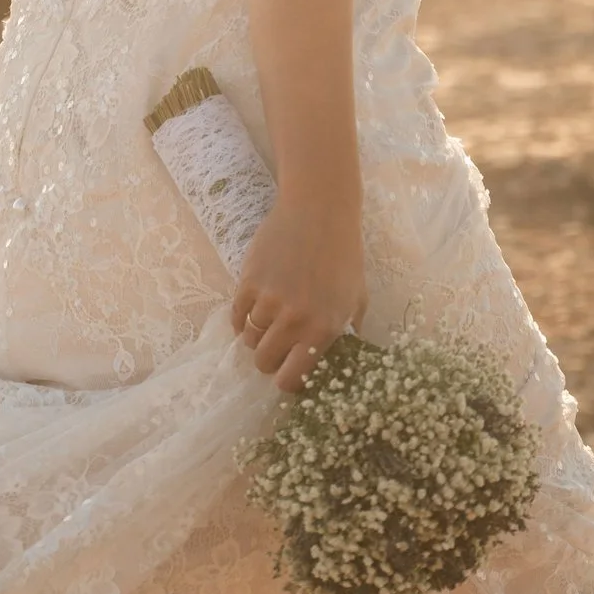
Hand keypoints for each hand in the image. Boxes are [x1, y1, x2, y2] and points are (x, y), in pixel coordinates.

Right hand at [229, 199, 365, 391]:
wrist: (319, 212)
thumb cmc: (343, 255)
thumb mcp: (357, 297)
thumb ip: (349, 331)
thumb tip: (341, 358)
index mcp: (323, 329)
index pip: (291, 378)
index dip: (286, 381)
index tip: (288, 374)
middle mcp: (294, 320)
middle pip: (264, 362)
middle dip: (268, 360)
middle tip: (276, 347)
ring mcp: (268, 301)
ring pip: (249, 339)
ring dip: (256, 336)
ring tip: (267, 322)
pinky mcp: (248, 282)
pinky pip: (237, 316)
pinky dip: (242, 318)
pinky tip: (253, 309)